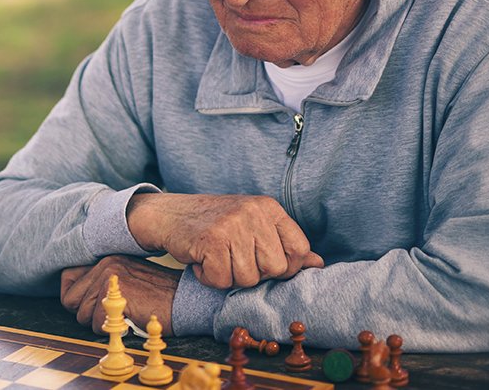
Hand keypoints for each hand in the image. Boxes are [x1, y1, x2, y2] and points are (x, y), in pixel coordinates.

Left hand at [60, 255, 178, 334]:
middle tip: (109, 316)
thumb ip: (103, 283)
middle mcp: (106, 265)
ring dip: (99, 323)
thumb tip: (76, 299)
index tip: (89, 306)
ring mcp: (110, 279)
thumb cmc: (159, 296)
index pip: (68, 277)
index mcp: (107, 259)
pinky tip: (128, 323)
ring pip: (82, 314)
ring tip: (122, 317)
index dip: (74, 297)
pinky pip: (97, 324)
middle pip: (70, 300)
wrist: (185, 301)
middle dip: (86, 314)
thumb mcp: (128, 279)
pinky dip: (112, 331)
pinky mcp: (117, 297)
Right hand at [126, 192, 322, 288]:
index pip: (299, 250)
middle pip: (275, 269)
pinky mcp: (211, 240)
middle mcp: (254, 213)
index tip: (261, 262)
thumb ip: (285, 245)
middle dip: (253, 273)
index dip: (284, 266)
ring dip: (228, 276)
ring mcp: (232, 225)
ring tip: (215, 257)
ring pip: (248, 279)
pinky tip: (201, 261)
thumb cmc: (216, 225)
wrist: (170, 215)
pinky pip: (222, 281)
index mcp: (269, 208)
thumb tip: (318, 265)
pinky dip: (208, 278)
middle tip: (232, 258)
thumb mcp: (254, 227)